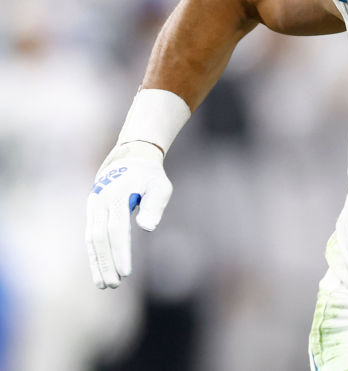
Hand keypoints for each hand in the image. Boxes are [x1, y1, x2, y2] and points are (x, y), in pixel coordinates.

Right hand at [86, 141, 171, 288]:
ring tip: (104, 285)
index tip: (126, 272)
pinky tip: (99, 273)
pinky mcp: (92, 213)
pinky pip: (90, 237)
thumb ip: (154, 205)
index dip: (120, 251)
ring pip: (91, 239)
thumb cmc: (149, 176)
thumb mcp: (160, 185)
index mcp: (117, 194)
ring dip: (97, 263)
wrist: (130, 159)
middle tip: (114, 285)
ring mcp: (93, 207)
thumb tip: (148, 227)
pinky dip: (94, 255)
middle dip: (106, 262)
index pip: (117, 227)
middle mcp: (100, 201)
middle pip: (99, 237)